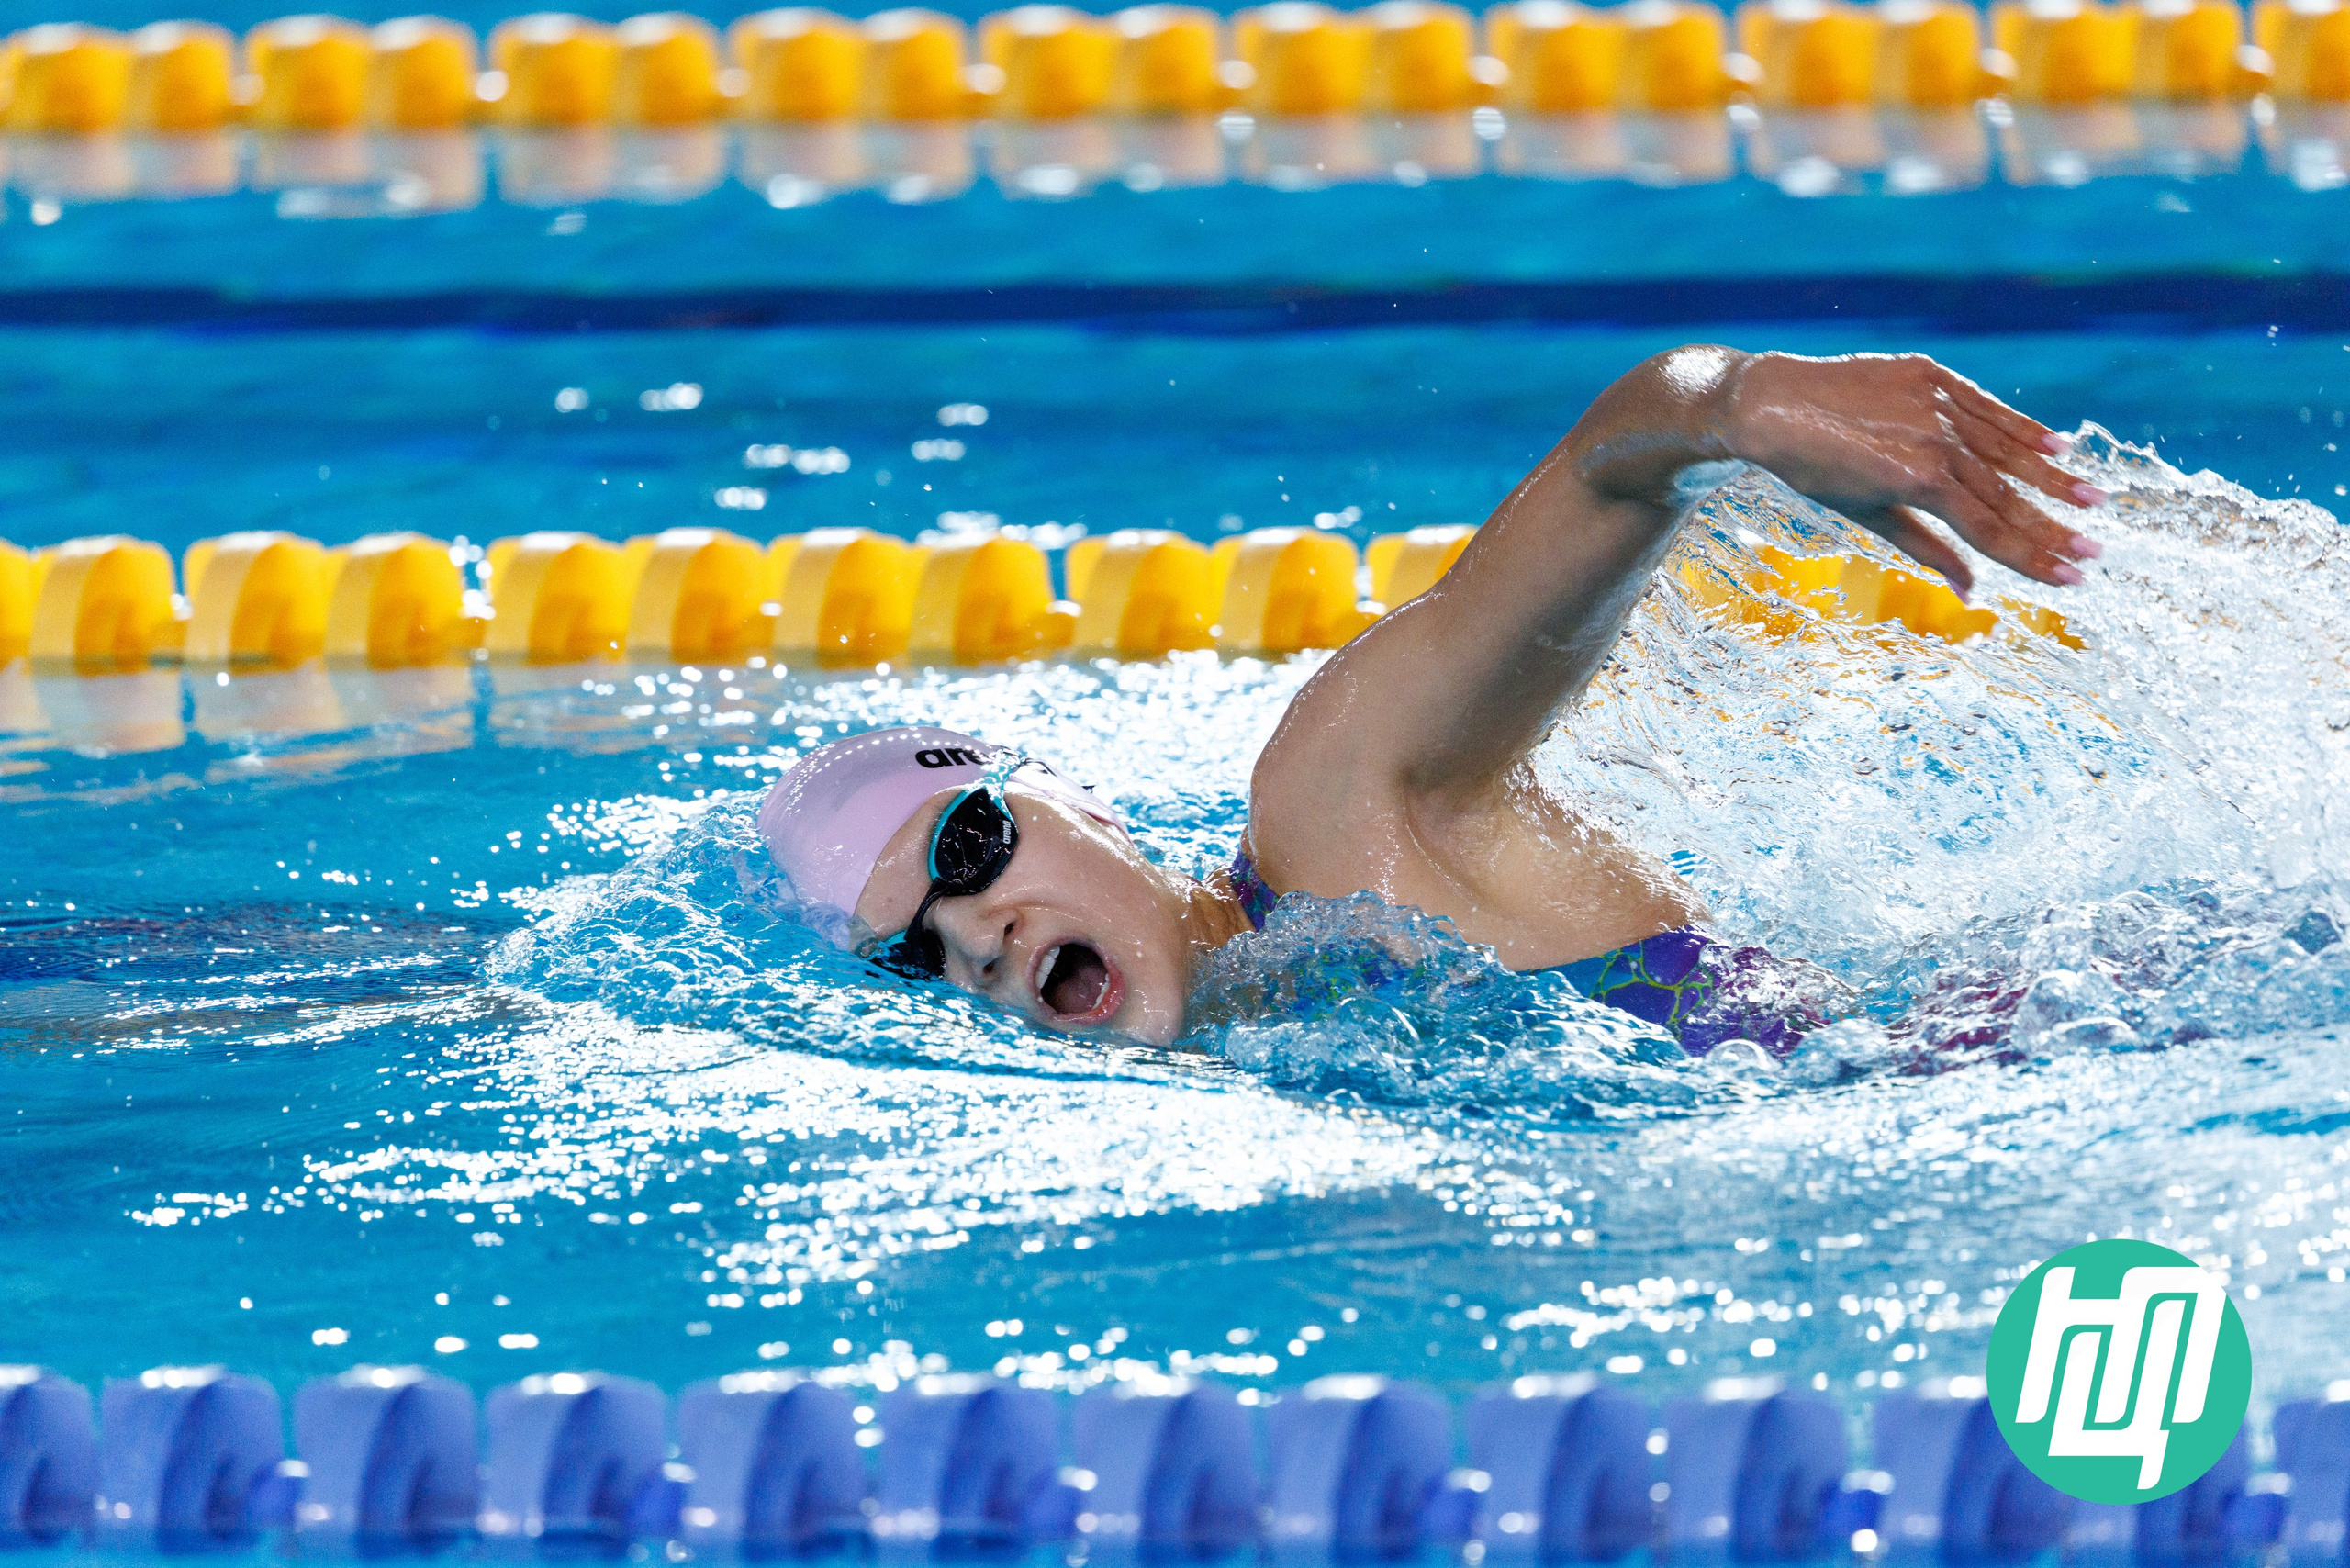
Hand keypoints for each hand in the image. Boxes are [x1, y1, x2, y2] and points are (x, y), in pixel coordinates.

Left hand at [1720, 351, 2103, 597]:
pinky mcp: (1930, 374)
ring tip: (2093, 501)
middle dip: (2053, 527)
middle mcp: (1934, 441)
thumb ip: (1927, 548)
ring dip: (2053, 477)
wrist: (1770, 404)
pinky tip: (2059, 446)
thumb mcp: (1866, 515)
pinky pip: (1986, 405)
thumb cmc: (1813, 469)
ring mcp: (1935, 403)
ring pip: (2005, 448)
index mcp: (1918, 483)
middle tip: (2096, 553)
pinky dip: (2022, 426)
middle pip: (2006, 494)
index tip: (2073, 578)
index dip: (2033, 557)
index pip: (1989, 529)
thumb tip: (1972, 590)